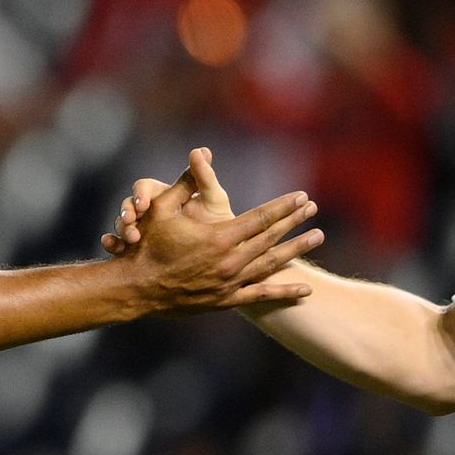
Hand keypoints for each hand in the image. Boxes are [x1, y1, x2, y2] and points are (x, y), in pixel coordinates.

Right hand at [101, 146, 236, 254]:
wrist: (220, 251)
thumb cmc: (217, 221)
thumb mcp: (213, 198)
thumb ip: (205, 175)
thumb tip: (201, 150)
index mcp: (164, 195)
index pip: (145, 187)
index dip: (140, 193)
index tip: (143, 203)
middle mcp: (150, 211)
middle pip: (128, 205)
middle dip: (126, 212)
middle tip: (131, 221)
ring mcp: (143, 229)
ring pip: (122, 224)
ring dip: (122, 229)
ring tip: (131, 238)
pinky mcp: (138, 248)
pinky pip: (119, 245)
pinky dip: (112, 244)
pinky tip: (112, 246)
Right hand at [111, 149, 320, 312]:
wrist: (137, 288)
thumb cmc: (147, 245)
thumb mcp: (162, 209)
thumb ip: (184, 183)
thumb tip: (198, 154)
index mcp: (218, 237)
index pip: (260, 218)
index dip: (283, 206)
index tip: (302, 196)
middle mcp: (230, 261)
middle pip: (271, 238)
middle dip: (295, 222)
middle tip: (314, 210)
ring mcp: (230, 283)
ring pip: (271, 264)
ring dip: (296, 250)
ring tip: (317, 238)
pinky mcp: (226, 300)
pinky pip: (261, 295)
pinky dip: (285, 291)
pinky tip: (306, 289)